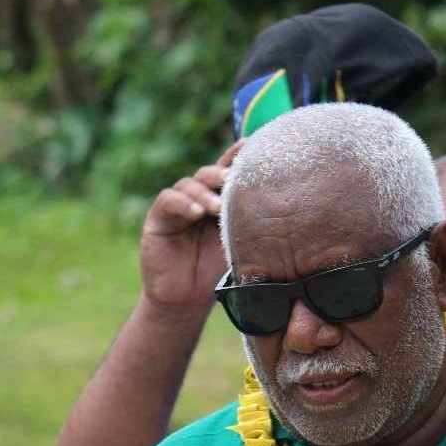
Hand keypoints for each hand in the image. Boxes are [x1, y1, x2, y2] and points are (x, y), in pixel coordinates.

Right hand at [137, 139, 242, 317]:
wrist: (186, 302)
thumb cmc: (216, 274)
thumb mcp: (241, 247)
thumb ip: (252, 226)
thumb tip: (287, 212)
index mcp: (220, 201)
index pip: (229, 173)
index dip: (239, 156)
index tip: (255, 143)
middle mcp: (198, 198)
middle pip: (209, 173)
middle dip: (221, 174)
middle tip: (233, 179)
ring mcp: (177, 206)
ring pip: (189, 184)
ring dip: (203, 193)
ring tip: (216, 207)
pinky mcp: (158, 218)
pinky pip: (168, 201)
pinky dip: (182, 203)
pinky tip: (196, 213)